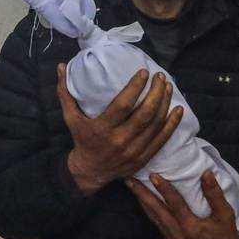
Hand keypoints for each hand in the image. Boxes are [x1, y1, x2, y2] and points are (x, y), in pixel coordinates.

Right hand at [59, 63, 183, 195]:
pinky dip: (172, 124)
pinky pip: (162, 139)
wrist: (90, 172)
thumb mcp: (70, 117)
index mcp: (102, 129)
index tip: (144, 72)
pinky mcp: (144, 157)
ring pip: (155, 124)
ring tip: (167, 87)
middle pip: (144, 114)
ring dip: (164, 103)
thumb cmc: (81, 140)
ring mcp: (134, 150)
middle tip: (159, 77)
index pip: (123, 105)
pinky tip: (178, 109)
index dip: (135, 87)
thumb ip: (65, 92)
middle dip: (155, 93)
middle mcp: (120, 140)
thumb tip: (60, 66)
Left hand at [126, 170, 238, 238]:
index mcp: (190, 226)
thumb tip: (206, 173)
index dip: (164, 188)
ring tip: (133, 187)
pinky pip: (155, 224)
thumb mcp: (225, 215)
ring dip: (142, 202)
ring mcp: (172, 238)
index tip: (153, 174)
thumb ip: (214, 194)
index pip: (174, 204)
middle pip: (156, 211)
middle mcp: (177, 233)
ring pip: (153, 218)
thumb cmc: (224, 235)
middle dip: (142, 194)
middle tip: (130, 180)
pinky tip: (144, 203)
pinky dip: (148, 211)